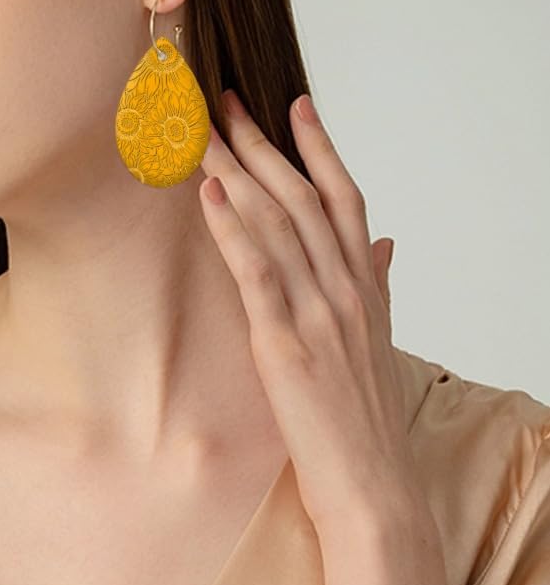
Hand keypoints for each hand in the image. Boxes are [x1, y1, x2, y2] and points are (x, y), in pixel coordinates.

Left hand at [199, 88, 420, 533]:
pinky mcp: (284, 343)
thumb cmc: (367, 414)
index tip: (294, 103)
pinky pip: (256, 272)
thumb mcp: (378, 340)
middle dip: (261, 143)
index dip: (319, 146)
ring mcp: (317, 312)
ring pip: (276, 223)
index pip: (345, 197)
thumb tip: (383, 246)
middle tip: (224, 102)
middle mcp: (346, 287)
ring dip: (236, 171)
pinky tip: (209, 195)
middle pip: (302, 196)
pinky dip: (231, 229)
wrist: (371, 483)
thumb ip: (376, 285)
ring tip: (202, 132)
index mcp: (366, 284)